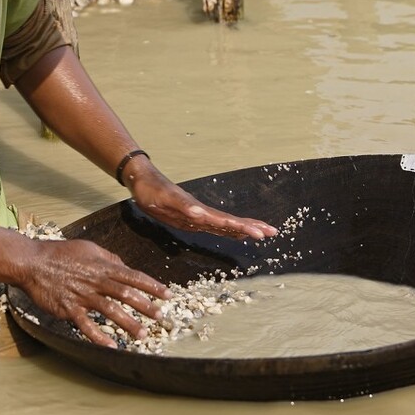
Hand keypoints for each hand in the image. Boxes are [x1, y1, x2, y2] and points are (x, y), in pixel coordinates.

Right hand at [16, 239, 170, 347]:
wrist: (32, 262)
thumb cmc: (60, 253)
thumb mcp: (89, 248)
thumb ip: (109, 258)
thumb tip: (124, 266)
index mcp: (103, 266)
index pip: (133, 276)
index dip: (152, 286)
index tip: (167, 295)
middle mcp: (96, 281)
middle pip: (126, 294)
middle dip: (146, 306)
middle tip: (162, 317)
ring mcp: (83, 296)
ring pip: (110, 310)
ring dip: (128, 323)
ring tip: (142, 334)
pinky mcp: (69, 308)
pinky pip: (86, 325)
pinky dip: (98, 337)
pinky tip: (111, 347)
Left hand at [127, 161, 277, 240]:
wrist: (142, 181)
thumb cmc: (151, 190)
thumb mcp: (164, 199)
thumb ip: (183, 206)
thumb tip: (200, 214)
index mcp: (199, 210)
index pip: (225, 220)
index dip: (243, 227)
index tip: (260, 232)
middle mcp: (202, 213)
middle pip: (231, 221)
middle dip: (251, 227)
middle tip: (272, 232)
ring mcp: (198, 215)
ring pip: (226, 224)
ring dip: (244, 229)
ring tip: (262, 233)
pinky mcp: (192, 217)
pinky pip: (214, 225)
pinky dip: (228, 230)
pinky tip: (236, 233)